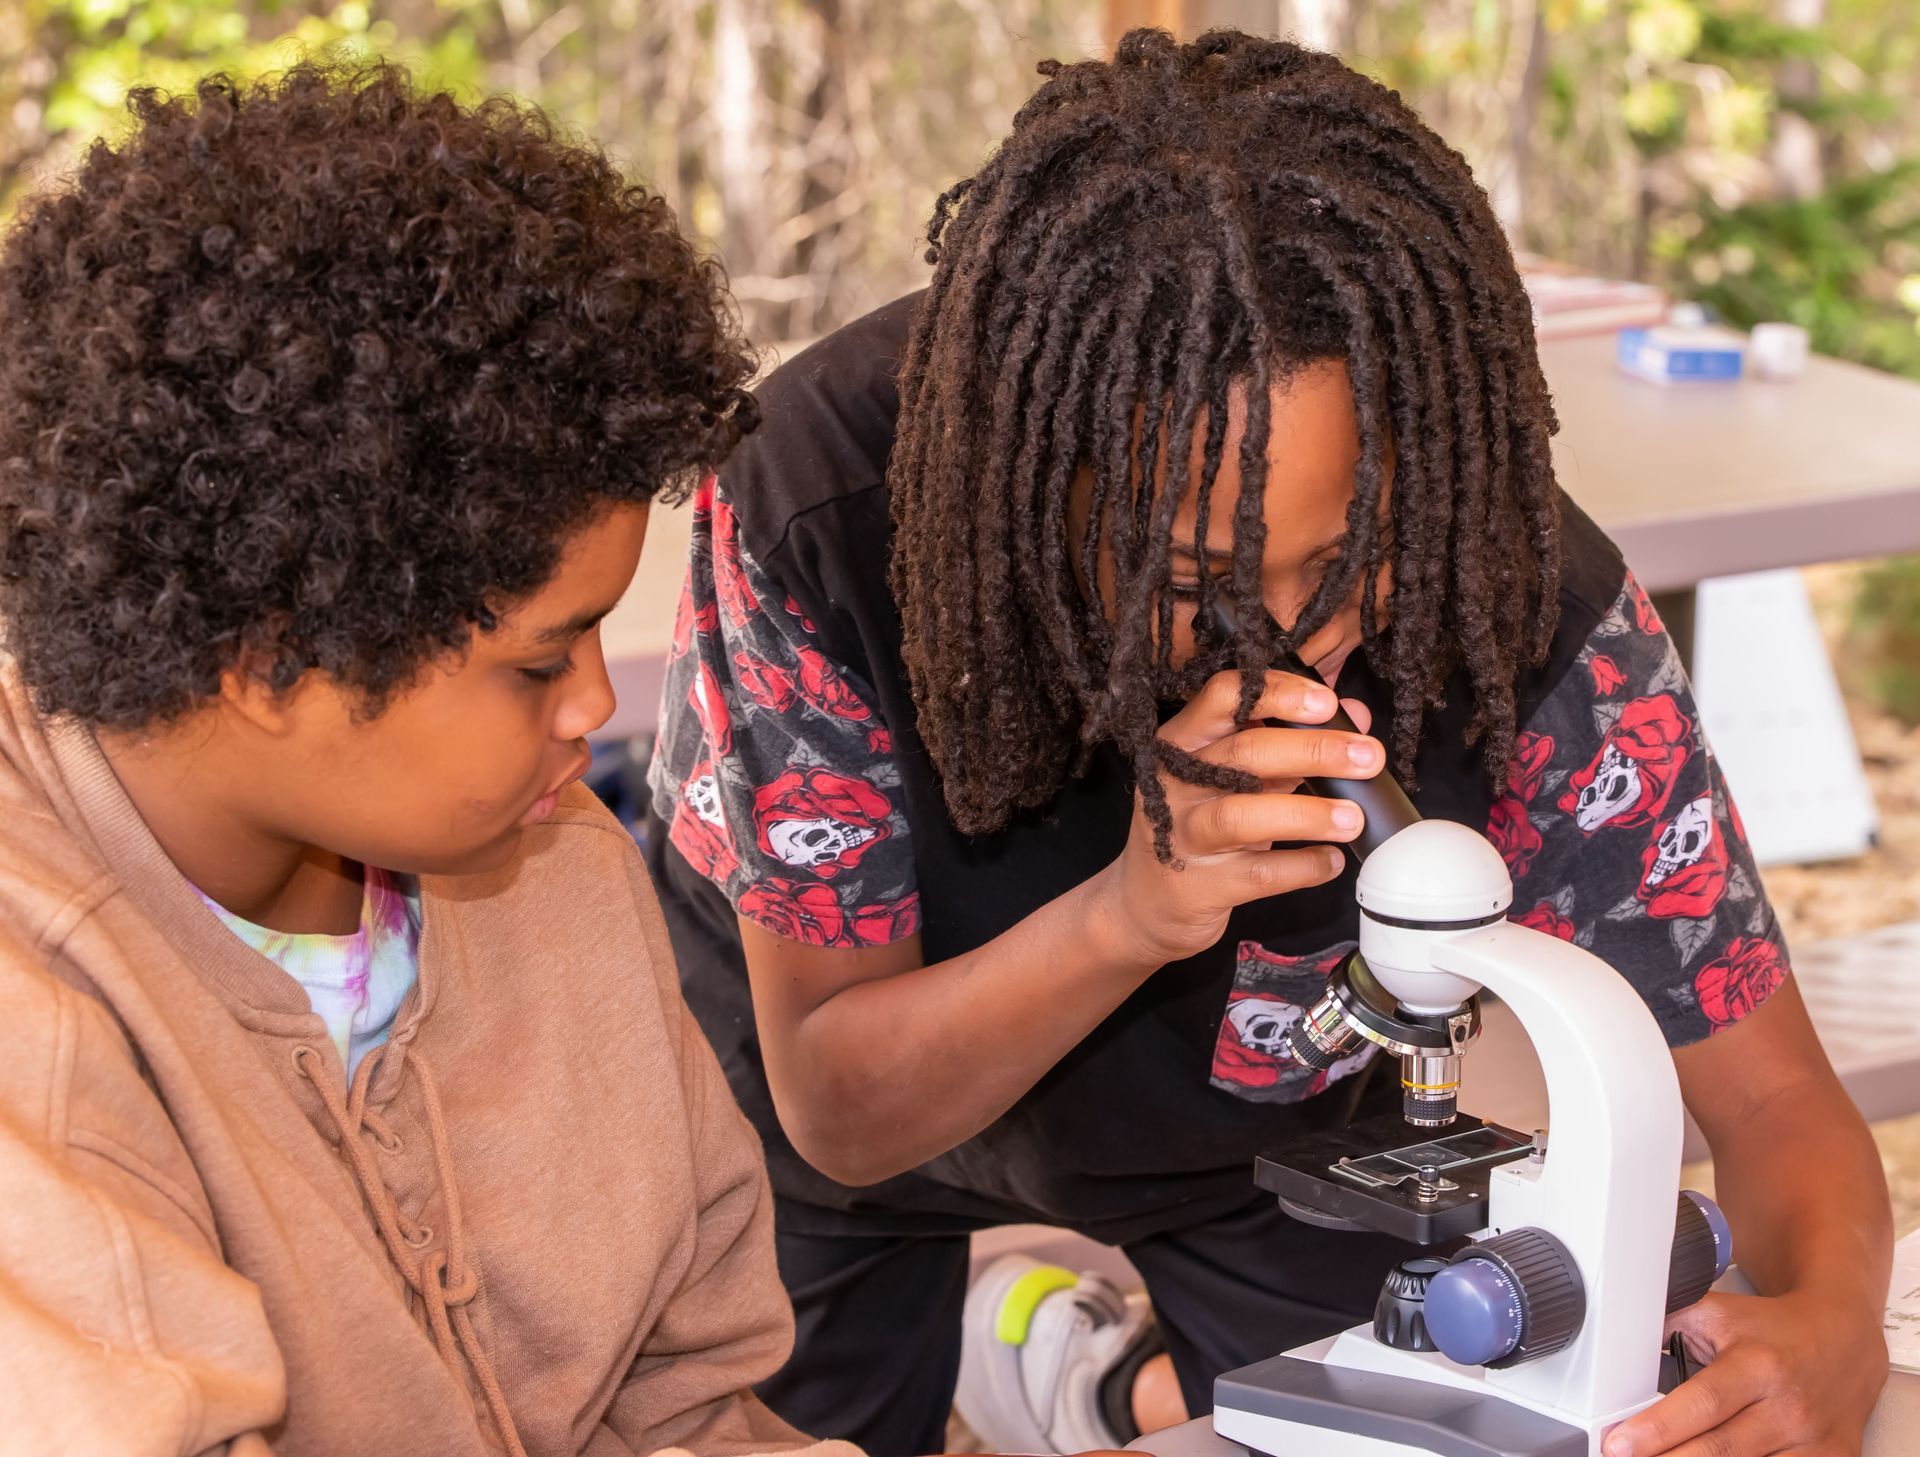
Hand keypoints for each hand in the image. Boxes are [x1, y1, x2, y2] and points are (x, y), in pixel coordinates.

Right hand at [1094, 667, 1382, 968]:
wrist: (1145, 905)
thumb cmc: (1198, 828)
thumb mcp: (1234, 779)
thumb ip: (1289, 745)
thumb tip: (1354, 718)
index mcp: (1182, 742)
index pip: (1224, 697)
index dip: (1278, 694)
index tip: (1327, 704)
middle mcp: (1175, 782)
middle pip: (1245, 751)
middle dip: (1315, 750)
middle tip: (1368, 757)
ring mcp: (1182, 835)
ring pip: (1245, 815)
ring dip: (1308, 813)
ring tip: (1353, 818)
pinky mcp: (1199, 885)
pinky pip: (1259, 873)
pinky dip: (1302, 866)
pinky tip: (1331, 861)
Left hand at [1603, 1290, 1887, 1456]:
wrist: (1843, 1339)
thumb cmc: (1772, 1329)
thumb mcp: (1717, 1314)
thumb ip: (1669, 1328)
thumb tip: (1619, 1349)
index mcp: (1757, 1365)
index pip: (1702, 1404)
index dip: (1658, 1428)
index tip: (1619, 1443)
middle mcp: (1788, 1407)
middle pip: (1719, 1449)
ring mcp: (1813, 1441)